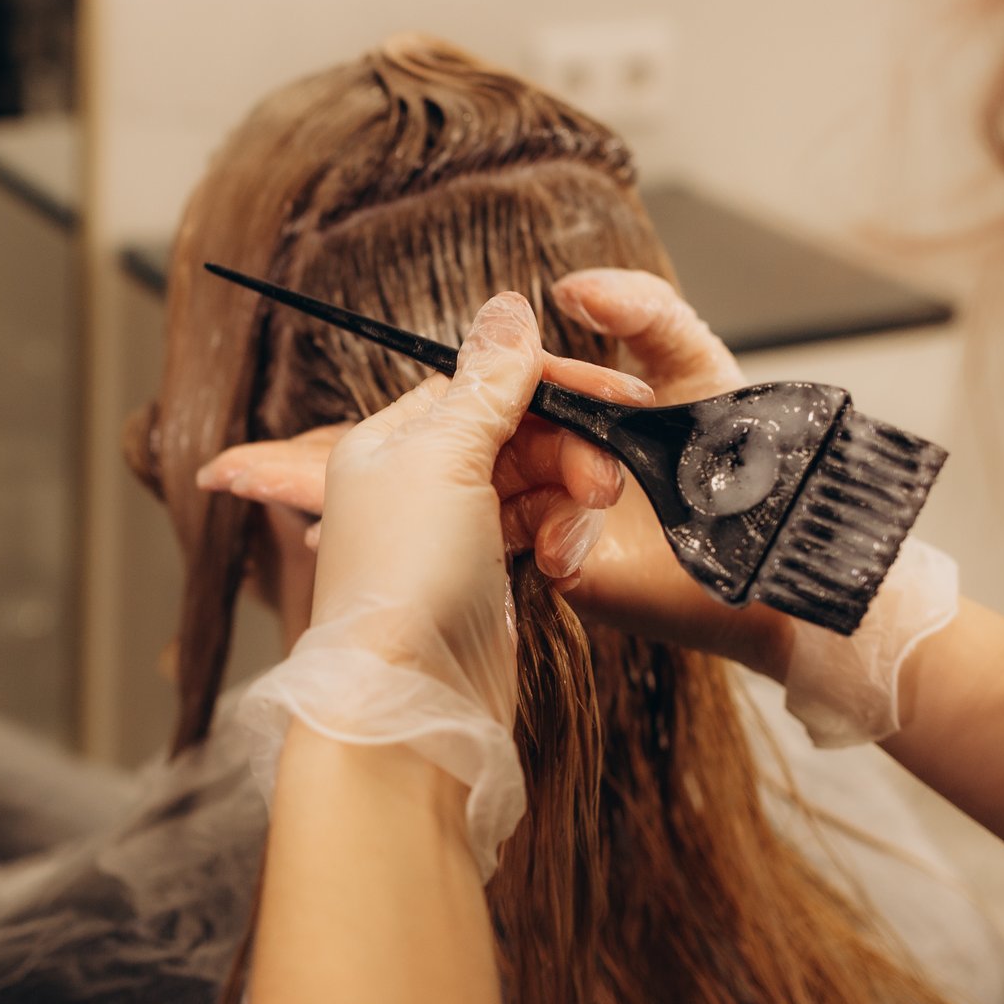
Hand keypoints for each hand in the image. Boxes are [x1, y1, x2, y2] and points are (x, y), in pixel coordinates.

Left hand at [216, 292, 634, 726]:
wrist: (411, 698)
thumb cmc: (408, 574)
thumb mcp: (448, 456)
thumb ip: (489, 382)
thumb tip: (507, 305)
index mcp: (388, 441)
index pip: (478, 384)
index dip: (546, 385)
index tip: (616, 392)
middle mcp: (411, 482)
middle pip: (512, 432)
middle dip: (568, 446)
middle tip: (608, 478)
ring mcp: (447, 533)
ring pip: (530, 482)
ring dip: (568, 491)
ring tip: (592, 514)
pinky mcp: (480, 578)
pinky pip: (533, 529)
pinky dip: (556, 533)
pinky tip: (564, 552)